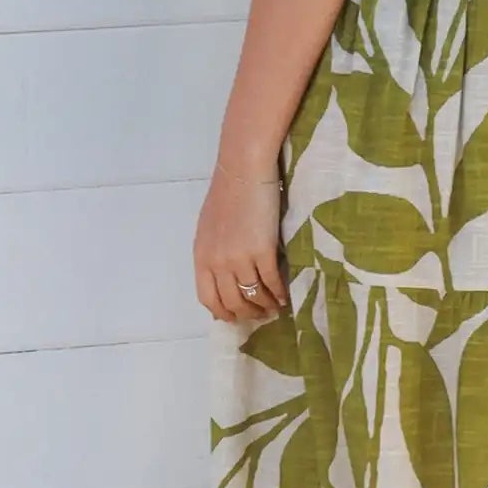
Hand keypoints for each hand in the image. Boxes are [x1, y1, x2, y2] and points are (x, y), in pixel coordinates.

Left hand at [193, 163, 287, 322]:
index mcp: (201, 257)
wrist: (244, 170)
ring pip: (252, 296)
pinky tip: (286, 296)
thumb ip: (213, 252)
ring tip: (275, 307)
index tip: (236, 317)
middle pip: (232, 302)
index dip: (223, 312)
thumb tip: (223, 273)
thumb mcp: (210, 228)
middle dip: (247, 313)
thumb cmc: (228, 193)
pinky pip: (271, 282)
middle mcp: (217, 263)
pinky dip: (279, 293)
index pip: (208, 298)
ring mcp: (239, 259)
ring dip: (265, 306)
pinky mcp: (262, 251)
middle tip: (260, 315)